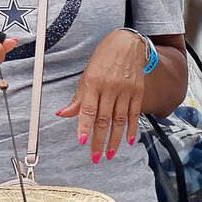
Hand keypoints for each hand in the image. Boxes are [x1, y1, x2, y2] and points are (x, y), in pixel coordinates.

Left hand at [54, 29, 151, 163]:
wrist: (128, 44)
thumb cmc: (104, 59)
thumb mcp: (87, 75)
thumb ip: (78, 98)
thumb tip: (63, 114)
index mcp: (94, 82)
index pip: (88, 108)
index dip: (84, 126)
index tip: (82, 141)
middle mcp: (110, 87)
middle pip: (104, 119)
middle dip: (99, 140)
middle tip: (96, 157)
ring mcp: (126, 90)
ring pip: (120, 120)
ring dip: (115, 139)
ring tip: (111, 154)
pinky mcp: (138, 92)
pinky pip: (135, 114)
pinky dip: (132, 129)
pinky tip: (128, 141)